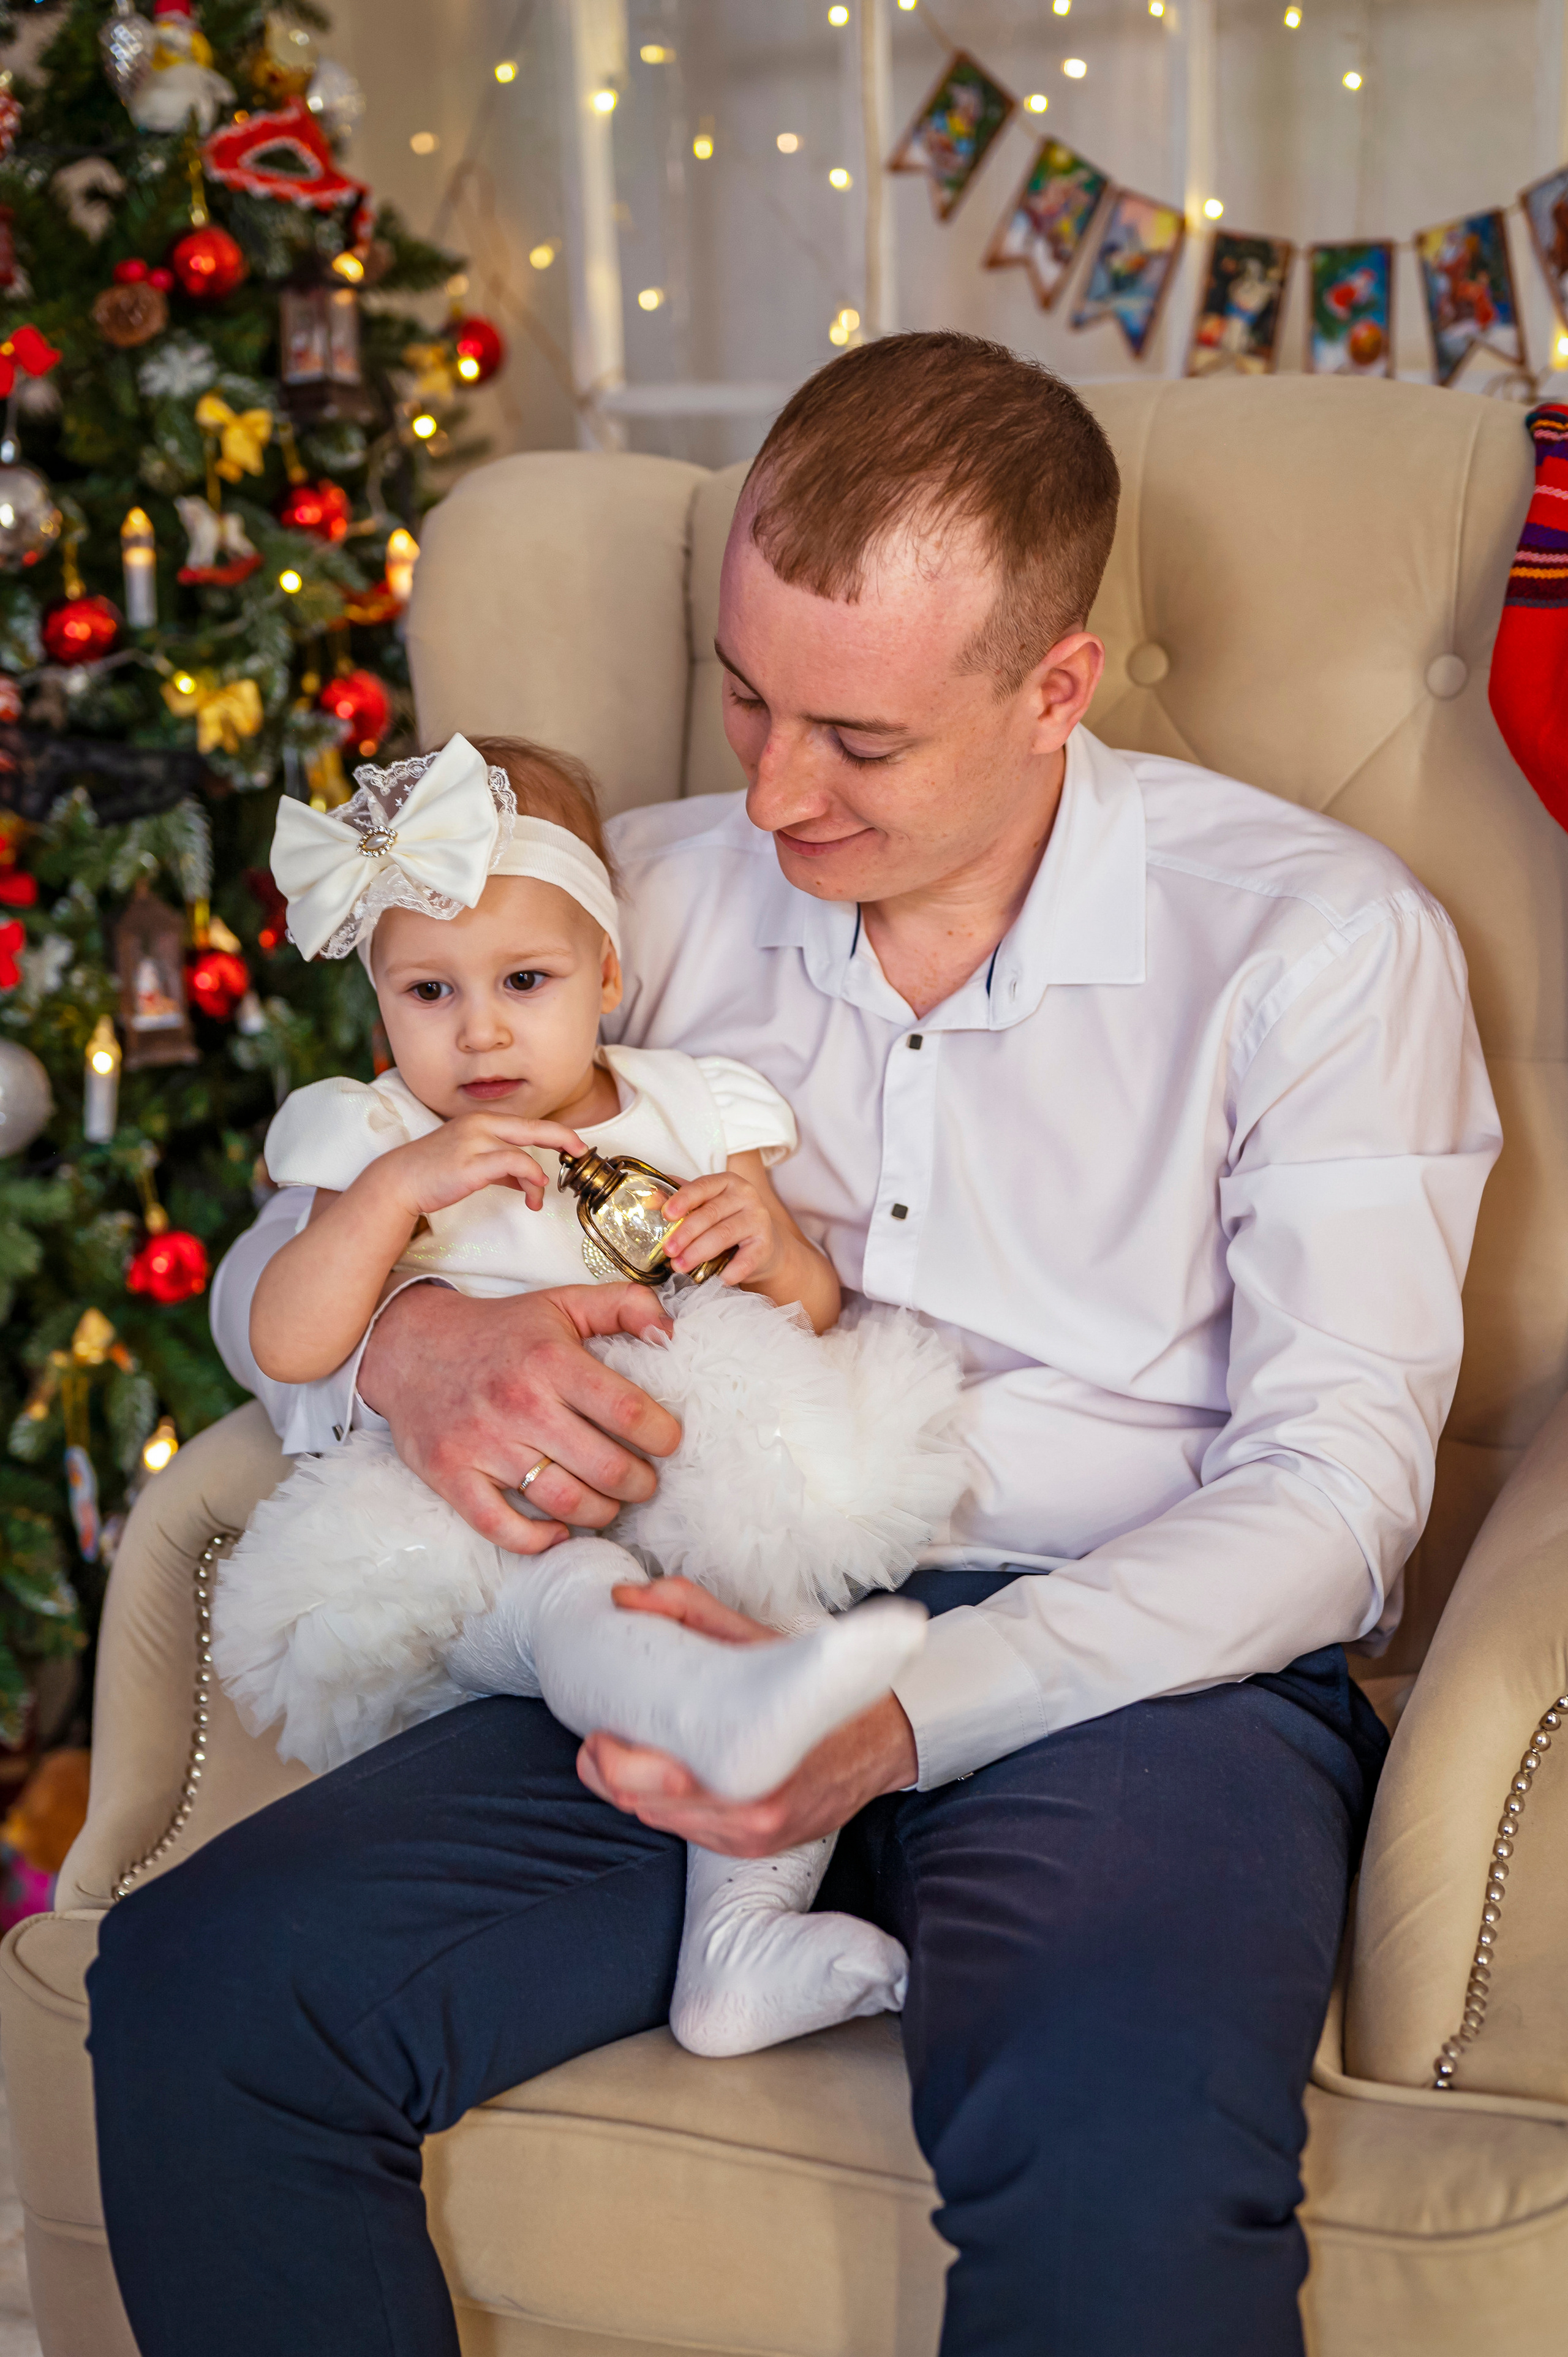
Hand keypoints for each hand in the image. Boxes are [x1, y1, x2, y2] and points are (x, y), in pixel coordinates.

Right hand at [358, 1282, 681, 1552]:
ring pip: (564, 1502)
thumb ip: (625, 1306)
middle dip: (640, 1484)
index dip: (662, 1436)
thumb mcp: (563, 1302)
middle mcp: (518, 1404)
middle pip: (605, 1468)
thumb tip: (670, 1334)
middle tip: (644, 1481)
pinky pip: (501, 1527)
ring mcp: (482, 1444)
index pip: (628, 1412)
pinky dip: (538, 1540)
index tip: (667, 1441)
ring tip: (610, 1503)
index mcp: (551, 1360)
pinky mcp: (451, 1474)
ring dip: (601, 1513)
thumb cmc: (501, 1330)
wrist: (410, 1345)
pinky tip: (559, 1531)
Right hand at [371, 1113, 586, 1221]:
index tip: (574, 1145)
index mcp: (482, 1121)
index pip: (528, 1123)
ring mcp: (475, 1141)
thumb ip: (502, 1169)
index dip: (556, 1133)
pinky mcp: (471, 1163)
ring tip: (537, 1198)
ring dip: (539, 1178)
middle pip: (536, 1127)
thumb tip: (528, 1181)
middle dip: (564, 1138)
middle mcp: (481, 1125)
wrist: (400, 1181)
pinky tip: (529, 1196)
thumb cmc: (435, 1172)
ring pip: (526, 1151)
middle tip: (581, 1151)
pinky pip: (514, 1164)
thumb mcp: (473, 1164)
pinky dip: (529, 1179)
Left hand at [575, 1578, 919, 1855]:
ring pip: (665, 1822)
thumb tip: (624, 1598)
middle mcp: (749, 1812)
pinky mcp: (757, 1847)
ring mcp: (752, 1835)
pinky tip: (671, 1777)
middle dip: (610, 1776)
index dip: (610, 1764)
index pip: (653, 1784)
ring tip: (625, 1754)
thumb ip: (689, 1612)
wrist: (883, 1738)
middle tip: (596, 1742)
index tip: (596, 1733)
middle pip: (648, 1807)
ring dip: (637, 1793)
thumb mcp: (755, 1640)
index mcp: (749, 1764)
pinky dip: (673, 1807)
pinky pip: (694, 1833)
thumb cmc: (815, 1688)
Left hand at [660, 1166, 786, 1285]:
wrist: (763, 1244)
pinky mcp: (765, 1244)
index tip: (666, 1214)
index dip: (683, 1199)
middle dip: (685, 1233)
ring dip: (699, 1252)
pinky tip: (717, 1279)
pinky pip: (747, 1259)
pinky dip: (731, 1271)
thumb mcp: (705, 1206)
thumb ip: (680, 1200)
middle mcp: (745, 1196)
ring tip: (680, 1266)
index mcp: (726, 1182)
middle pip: (710, 1213)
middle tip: (667, 1250)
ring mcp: (758, 1219)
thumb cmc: (727, 1221)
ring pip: (724, 1235)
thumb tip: (650, 1200)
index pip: (703, 1186)